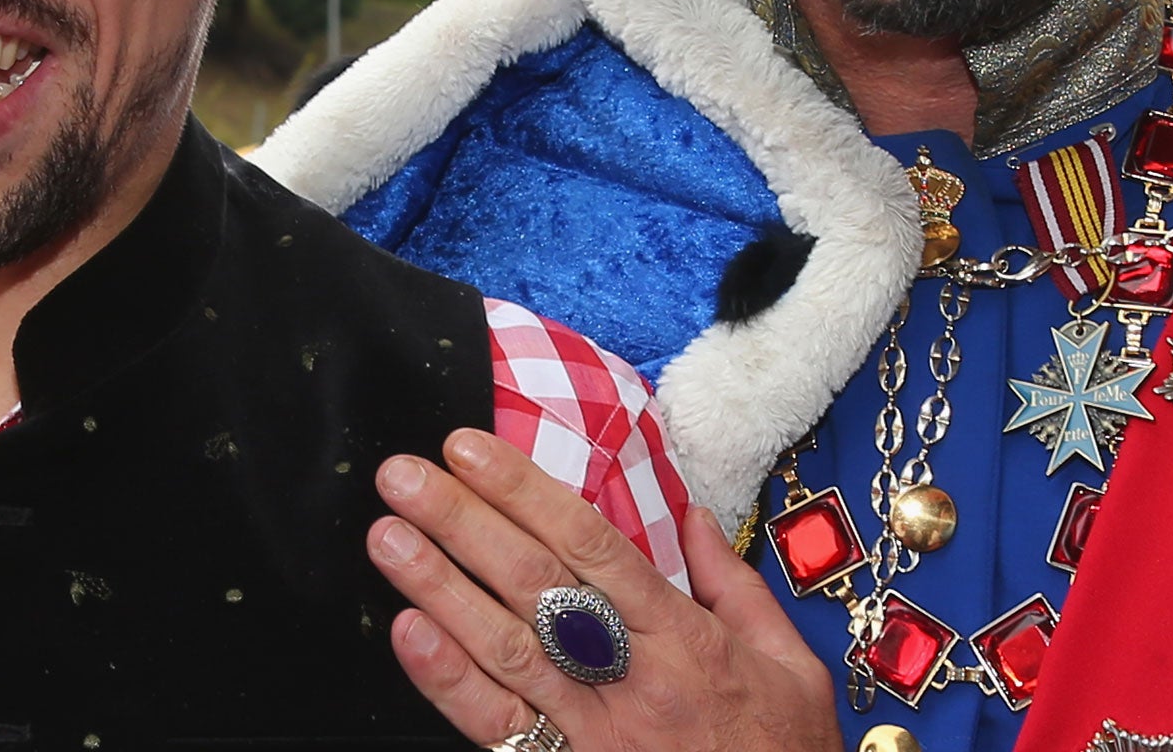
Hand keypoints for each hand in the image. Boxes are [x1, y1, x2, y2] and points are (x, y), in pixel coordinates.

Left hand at [369, 428, 843, 751]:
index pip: (590, 542)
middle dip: (463, 522)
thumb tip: (694, 516)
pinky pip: (499, 727)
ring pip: (504, 648)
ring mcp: (592, 732)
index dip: (525, 490)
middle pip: (533, 583)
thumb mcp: (787, 663)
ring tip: (386, 539)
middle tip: (404, 476)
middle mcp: (630, 677)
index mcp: (683, 637)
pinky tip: (408, 636)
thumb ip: (734, 584)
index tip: (471, 449)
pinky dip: (448, 683)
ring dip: (439, 588)